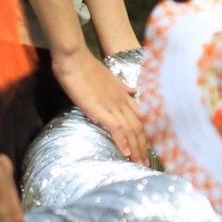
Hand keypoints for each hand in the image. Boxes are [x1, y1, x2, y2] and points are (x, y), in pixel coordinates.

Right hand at [52, 47, 148, 162]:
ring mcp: (113, 105)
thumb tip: (131, 90)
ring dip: (137, 148)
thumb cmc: (85, 66)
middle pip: (139, 125)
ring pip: (131, 129)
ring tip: (139, 162)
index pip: (140, 114)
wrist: (74, 59)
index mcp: (123, 92)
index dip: (144, 130)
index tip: (147, 144)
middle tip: (146, 160)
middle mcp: (122, 99)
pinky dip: (123, 142)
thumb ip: (119, 86)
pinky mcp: (101, 109)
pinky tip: (126, 153)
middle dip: (144, 144)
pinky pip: (117, 128)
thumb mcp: (107, 75)